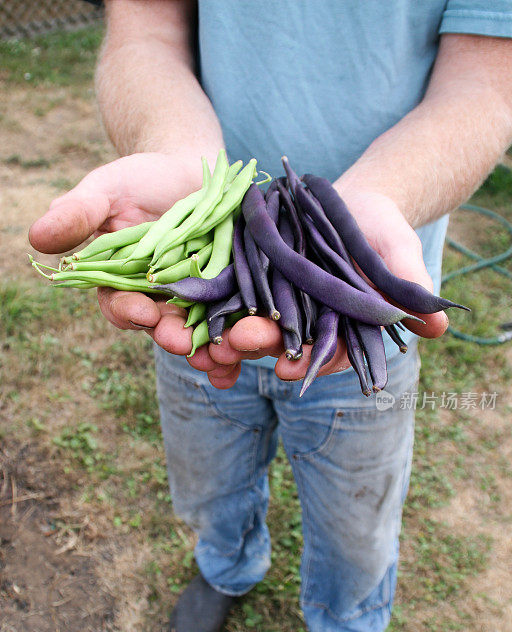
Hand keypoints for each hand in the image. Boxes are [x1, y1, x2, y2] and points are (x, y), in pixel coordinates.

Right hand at [29, 151, 219, 362]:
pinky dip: (240, 340)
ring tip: (222, 356)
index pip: (120, 306)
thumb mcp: (106, 190)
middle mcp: (157, 301)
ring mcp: (196, 300)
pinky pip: (235, 321)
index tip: (142, 311)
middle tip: (183, 344)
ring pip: (202, 332)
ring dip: (210, 349)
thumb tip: (36, 238)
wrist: (192, 169)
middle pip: (163, 328)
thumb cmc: (140, 180)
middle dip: (173, 337)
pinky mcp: (231, 293)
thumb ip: (78, 214)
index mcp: (121, 284)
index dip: (129, 312)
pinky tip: (250, 352)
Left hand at [203, 189, 447, 386]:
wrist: (343, 200)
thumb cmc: (377, 228)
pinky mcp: (247, 277)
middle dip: (260, 345)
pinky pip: (225, 293)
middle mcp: (302, 323)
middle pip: (280, 342)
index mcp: (337, 329)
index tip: (291, 370)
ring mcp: (272, 302)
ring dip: (226, 330)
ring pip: (247, 322)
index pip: (325, 355)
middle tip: (239, 344)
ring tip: (207, 332)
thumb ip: (408, 286)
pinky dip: (209, 301)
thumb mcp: (394, 249)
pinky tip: (189, 304)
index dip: (309, 364)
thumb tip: (440, 328)